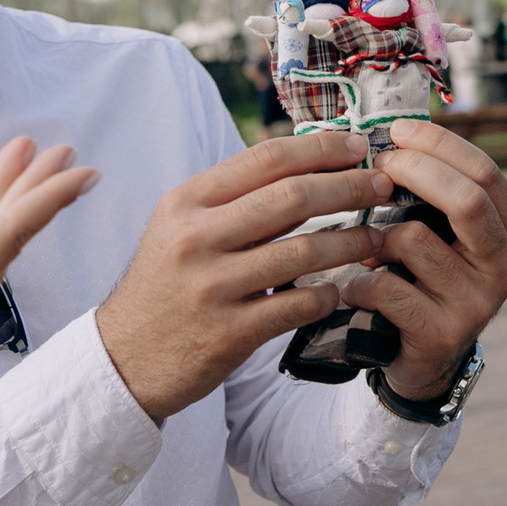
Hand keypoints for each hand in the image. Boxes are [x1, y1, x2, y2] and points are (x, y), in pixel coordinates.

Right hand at [96, 131, 395, 418]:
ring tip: (376, 237)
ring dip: (352, 242)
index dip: (321, 147)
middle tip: (382, 186)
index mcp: (187, 202)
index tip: (359, 146)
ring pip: (303, 252)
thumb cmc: (165, 285)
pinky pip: (298, 306)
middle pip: (292, 197)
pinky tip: (342, 289)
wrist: (124, 358)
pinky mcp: (228, 333)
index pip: (266, 158)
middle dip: (349, 186)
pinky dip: (329, 295)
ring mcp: (211, 287)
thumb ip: (234, 198)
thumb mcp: (181, 227)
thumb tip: (306, 163)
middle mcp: (196, 238)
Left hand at [345, 119, 506, 399]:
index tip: (398, 131)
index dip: (439, 145)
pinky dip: (359, 281)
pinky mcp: (441, 333)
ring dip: (376, 236)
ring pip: (414, 239)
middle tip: (375, 167)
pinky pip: (387, 287)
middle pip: (466, 200)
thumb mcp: (446, 233)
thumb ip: (436, 191)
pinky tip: (353, 286)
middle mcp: (505, 266)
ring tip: (365, 245)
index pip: (486, 172)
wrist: (426, 357)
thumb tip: (394, 133)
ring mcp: (478, 303)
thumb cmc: (428, 278)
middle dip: (412, 171)